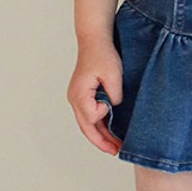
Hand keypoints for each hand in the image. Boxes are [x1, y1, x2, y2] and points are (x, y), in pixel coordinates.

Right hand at [67, 36, 123, 155]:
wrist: (94, 39)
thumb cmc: (102, 54)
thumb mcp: (113, 74)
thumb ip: (114, 95)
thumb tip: (114, 108)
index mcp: (79, 94)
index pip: (92, 117)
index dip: (105, 115)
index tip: (112, 102)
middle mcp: (75, 99)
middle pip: (87, 127)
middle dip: (102, 141)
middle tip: (116, 151)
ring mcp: (78, 97)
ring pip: (88, 124)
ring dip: (101, 135)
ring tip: (115, 146)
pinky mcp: (84, 95)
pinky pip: (90, 115)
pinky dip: (100, 125)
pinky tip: (110, 132)